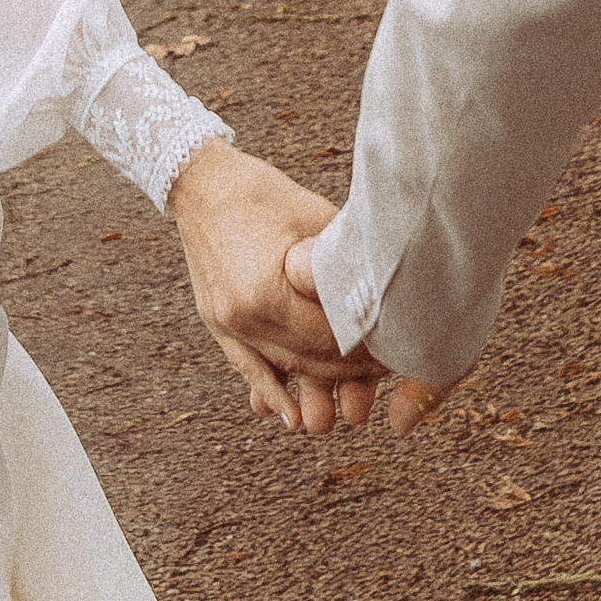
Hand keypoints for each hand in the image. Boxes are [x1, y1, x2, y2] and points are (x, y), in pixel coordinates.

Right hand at [171, 145, 369, 435]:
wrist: (202, 183)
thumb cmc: (266, 193)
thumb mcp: (317, 223)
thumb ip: (343, 267)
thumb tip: (384, 297)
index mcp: (270, 290)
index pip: (331, 338)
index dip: (368, 349)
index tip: (398, 352)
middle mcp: (244, 315)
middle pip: (309, 360)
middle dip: (351, 373)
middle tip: (387, 374)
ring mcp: (226, 323)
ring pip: (283, 368)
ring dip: (319, 385)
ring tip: (352, 396)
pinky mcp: (216, 323)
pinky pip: (246, 368)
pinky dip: (271, 392)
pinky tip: (291, 416)